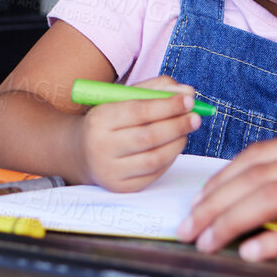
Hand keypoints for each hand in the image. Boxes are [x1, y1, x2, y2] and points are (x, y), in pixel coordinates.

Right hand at [76, 75, 200, 191]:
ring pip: (154, 159)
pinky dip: (169, 159)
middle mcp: (101, 147)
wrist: (80, 152)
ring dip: (177, 143)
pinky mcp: (120, 187)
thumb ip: (157, 88)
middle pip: (148, 137)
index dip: (168, 106)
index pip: (139, 111)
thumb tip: (188, 92)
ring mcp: (110, 171)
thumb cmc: (110, 119)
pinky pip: (153, 174)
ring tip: (187, 131)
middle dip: (178, 126)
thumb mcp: (125, 97)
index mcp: (100, 119)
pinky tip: (173, 146)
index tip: (190, 100)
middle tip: (196, 117)